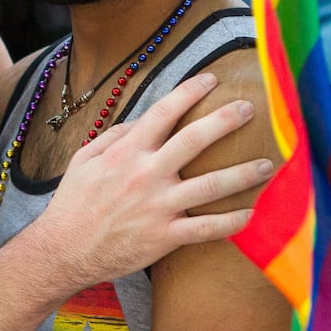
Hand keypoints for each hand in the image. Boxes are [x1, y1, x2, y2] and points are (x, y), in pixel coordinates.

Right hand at [38, 73, 271, 286]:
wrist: (64, 251)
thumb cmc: (73, 203)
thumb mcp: (84, 159)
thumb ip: (116, 136)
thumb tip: (144, 121)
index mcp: (127, 152)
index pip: (164, 112)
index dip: (189, 91)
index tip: (211, 79)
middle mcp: (147, 175)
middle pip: (196, 140)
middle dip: (226, 120)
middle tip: (250, 109)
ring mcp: (159, 207)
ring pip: (212, 186)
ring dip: (243, 173)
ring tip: (267, 164)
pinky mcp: (166, 237)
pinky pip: (207, 228)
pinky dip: (232, 222)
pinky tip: (251, 214)